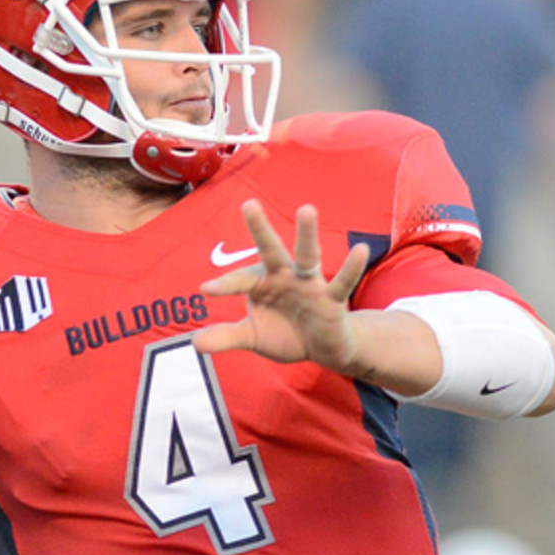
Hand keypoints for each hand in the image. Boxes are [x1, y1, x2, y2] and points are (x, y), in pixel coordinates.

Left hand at [193, 200, 370, 372]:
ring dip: (306, 234)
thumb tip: (195, 344)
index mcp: (261, 282)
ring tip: (306, 209)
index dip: (225, 284)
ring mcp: (309, 285)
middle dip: (260, 229)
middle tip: (248, 204)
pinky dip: (351, 267)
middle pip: (270, 250)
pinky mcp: (332, 299)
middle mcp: (284, 276)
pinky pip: (341, 283)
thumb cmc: (284, 334)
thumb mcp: (253, 337)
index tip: (206, 289)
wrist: (322, 349)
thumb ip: (226, 337)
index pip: (240, 280)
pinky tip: (359, 249)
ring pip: (307, 255)